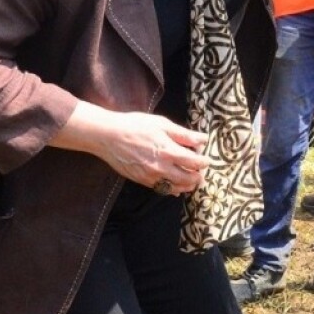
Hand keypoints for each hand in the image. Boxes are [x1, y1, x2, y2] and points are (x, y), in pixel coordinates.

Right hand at [54, 103, 210, 193]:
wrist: (107, 136)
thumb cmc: (135, 126)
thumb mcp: (162, 124)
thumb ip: (184, 134)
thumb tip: (203, 139)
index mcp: (169, 151)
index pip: (194, 163)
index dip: (204, 162)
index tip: (206, 160)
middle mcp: (161, 167)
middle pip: (188, 179)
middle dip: (198, 177)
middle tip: (202, 174)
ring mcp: (151, 176)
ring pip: (175, 188)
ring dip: (187, 186)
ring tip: (192, 182)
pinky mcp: (141, 180)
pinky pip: (161, 189)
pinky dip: (171, 189)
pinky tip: (175, 187)